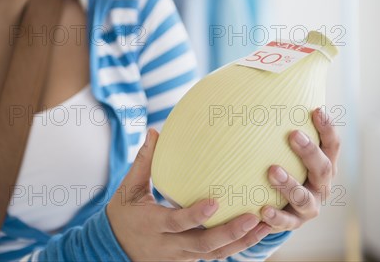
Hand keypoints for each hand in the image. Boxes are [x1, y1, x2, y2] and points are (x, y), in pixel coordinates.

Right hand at [106, 128, 272, 261]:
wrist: (114, 247)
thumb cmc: (122, 213)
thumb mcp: (127, 188)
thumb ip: (143, 161)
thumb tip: (154, 131)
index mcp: (151, 224)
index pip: (176, 223)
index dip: (195, 216)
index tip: (215, 202)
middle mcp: (167, 245)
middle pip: (202, 245)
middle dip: (230, 233)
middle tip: (254, 217)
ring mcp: (179, 256)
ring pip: (213, 254)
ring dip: (241, 242)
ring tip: (266, 226)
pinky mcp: (186, 260)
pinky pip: (213, 256)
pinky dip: (235, 246)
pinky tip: (255, 233)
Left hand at [260, 107, 340, 232]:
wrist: (282, 207)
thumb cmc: (286, 166)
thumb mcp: (289, 150)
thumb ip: (284, 128)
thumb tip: (270, 84)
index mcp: (325, 164)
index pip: (332, 145)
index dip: (327, 127)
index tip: (316, 110)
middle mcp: (321, 185)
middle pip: (323, 168)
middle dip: (309, 151)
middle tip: (293, 135)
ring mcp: (309, 206)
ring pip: (305, 198)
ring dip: (289, 184)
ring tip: (272, 171)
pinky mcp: (293, 222)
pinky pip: (286, 222)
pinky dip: (276, 217)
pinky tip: (262, 210)